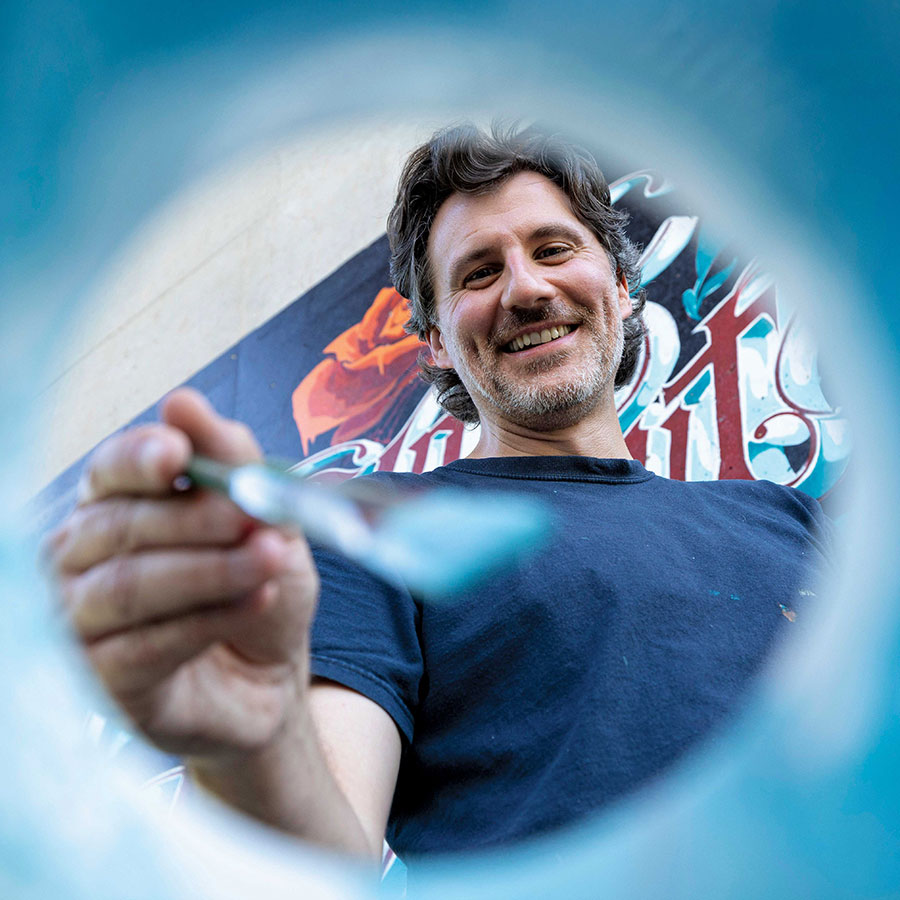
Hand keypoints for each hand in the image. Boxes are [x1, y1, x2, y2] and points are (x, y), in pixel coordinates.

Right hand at [46, 388, 319, 758]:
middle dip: (194, 520)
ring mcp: (83, 625)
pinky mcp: (103, 684)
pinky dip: (207, 620)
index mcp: (117, 508)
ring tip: (268, 560)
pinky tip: (256, 601)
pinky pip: (143, 646)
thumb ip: (230, 462)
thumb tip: (182, 402)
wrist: (271, 676)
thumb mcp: (264, 521)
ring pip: (127, 586)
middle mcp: (83, 561)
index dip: (138, 459)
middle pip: (118, 527)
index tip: (178, 453)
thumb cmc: (257, 589)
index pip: (108, 473)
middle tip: (253, 519)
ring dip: (208, 570)